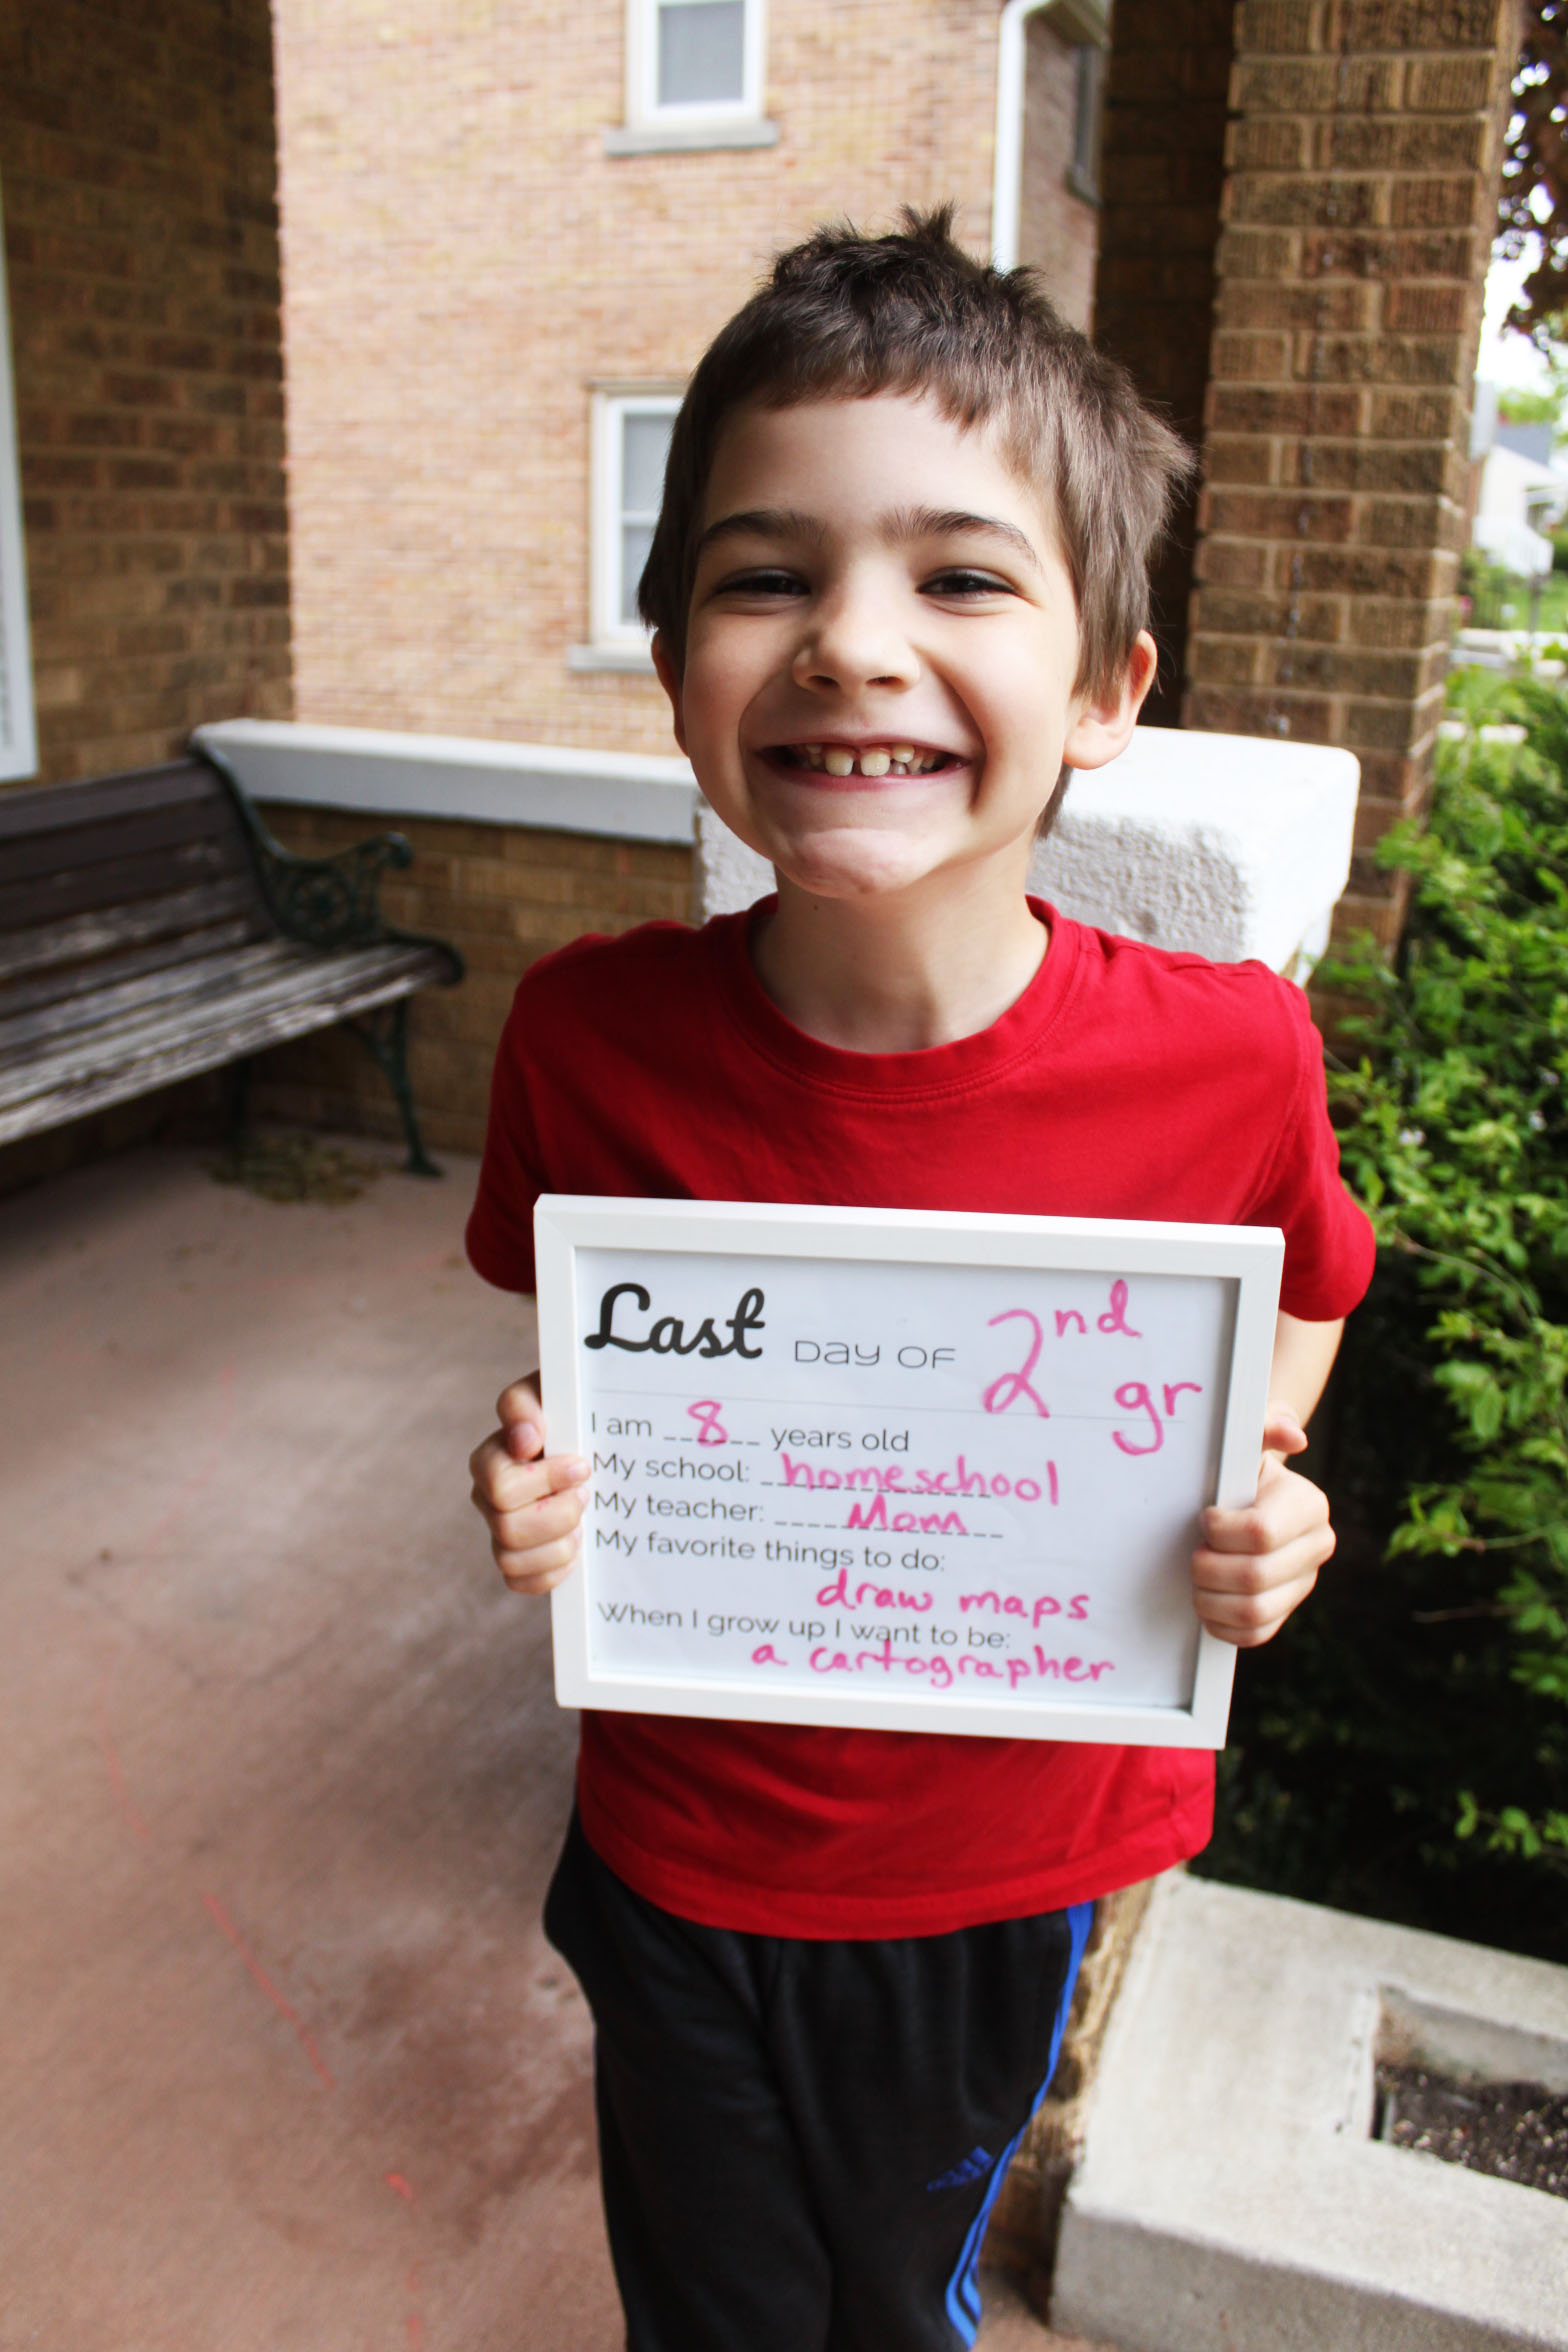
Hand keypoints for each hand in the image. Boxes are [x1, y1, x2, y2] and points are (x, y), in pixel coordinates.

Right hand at [468, 1375, 590, 1594]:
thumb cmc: (570, 1409)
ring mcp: (499, 1528)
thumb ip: (527, 1403)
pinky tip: (575, 1548)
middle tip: (585, 1493)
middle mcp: (487, 1496)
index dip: (544, 1481)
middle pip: (506, 1526)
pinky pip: (518, 1582)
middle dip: (557, 1514)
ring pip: (509, 1558)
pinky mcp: (517, 1557)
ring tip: (581, 1521)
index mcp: (492, 1456)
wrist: (590, 1434)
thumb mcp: (551, 1388)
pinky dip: (551, 1572)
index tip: (581, 1466)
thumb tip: (525, 1437)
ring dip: (557, 1543)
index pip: (499, 1484)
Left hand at [1189, 1402, 1333, 1647]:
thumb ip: (1262, 1424)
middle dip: (1210, 1568)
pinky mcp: (1286, 1611)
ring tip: (1197, 1578)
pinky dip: (1221, 1625)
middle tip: (1193, 1554)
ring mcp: (1304, 1583)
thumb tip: (1291, 1435)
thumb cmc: (1237, 1464)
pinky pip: (1254, 1635)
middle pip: (1254, 1576)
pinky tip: (1208, 1603)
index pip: (1260, 1533)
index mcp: (1309, 1505)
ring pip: (1253, 1612)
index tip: (1204, 1518)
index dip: (1220, 1531)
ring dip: (1211, 1599)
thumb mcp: (1246, 1437)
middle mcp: (1317, 1546)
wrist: (1241, 1496)